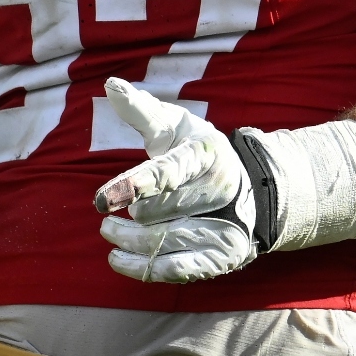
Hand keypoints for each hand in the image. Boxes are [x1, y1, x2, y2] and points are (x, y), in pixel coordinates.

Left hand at [92, 79, 257, 282]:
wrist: (252, 189)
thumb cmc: (198, 153)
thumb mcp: (176, 126)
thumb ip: (142, 111)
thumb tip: (111, 85)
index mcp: (206, 154)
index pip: (168, 171)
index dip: (135, 185)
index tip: (103, 198)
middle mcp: (219, 190)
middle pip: (158, 211)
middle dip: (130, 211)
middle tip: (108, 208)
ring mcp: (222, 226)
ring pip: (162, 242)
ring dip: (127, 239)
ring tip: (108, 230)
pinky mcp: (220, 256)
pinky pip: (175, 269)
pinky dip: (142, 267)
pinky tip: (118, 258)